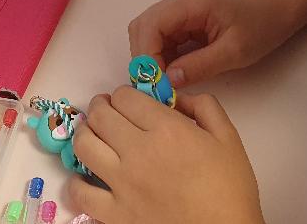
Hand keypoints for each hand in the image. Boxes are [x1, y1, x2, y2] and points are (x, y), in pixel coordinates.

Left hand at [70, 88, 264, 223]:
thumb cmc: (229, 189)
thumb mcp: (228, 137)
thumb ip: (205, 106)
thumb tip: (178, 97)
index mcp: (166, 129)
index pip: (125, 97)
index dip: (123, 94)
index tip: (127, 100)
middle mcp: (138, 151)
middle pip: (100, 116)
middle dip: (100, 106)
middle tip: (105, 109)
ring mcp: (122, 184)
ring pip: (83, 146)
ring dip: (84, 133)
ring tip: (92, 134)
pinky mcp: (114, 214)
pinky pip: (80, 193)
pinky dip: (76, 182)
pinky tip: (85, 177)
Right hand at [128, 0, 294, 87]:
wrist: (273, 14)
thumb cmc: (259, 28)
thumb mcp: (234, 51)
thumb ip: (200, 65)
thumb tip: (168, 80)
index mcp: (191, 3)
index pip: (152, 25)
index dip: (147, 54)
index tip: (155, 82)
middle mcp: (178, 2)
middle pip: (143, 27)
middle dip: (144, 59)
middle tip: (155, 87)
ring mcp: (178, 10)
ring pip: (147, 34)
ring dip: (151, 60)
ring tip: (163, 84)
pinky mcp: (181, 22)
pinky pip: (160, 40)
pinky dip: (161, 59)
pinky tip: (172, 76)